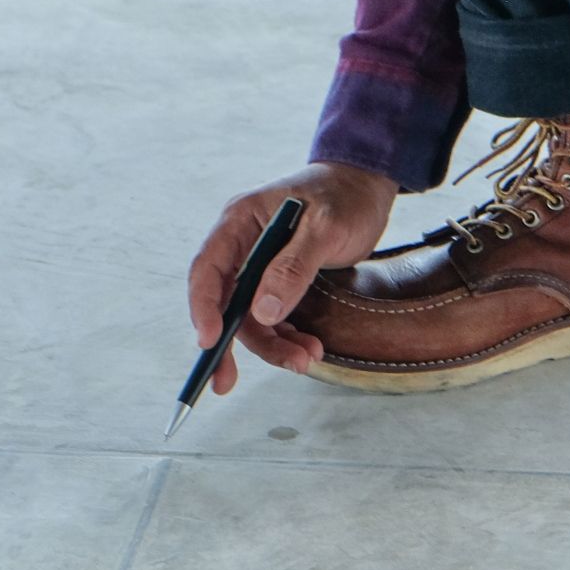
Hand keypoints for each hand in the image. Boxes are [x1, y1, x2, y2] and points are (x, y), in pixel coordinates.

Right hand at [186, 162, 397, 393]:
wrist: (366, 186)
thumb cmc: (345, 196)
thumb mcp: (325, 228)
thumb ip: (293, 268)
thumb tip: (262, 313)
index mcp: (240, 221)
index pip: (207, 269)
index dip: (203, 309)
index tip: (210, 342)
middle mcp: (243, 244)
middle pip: (225, 302)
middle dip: (232, 343)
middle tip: (227, 383)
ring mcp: (260, 264)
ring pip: (252, 316)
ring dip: (273, 344)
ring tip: (305, 359)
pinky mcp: (279, 279)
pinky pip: (272, 316)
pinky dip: (287, 337)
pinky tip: (308, 348)